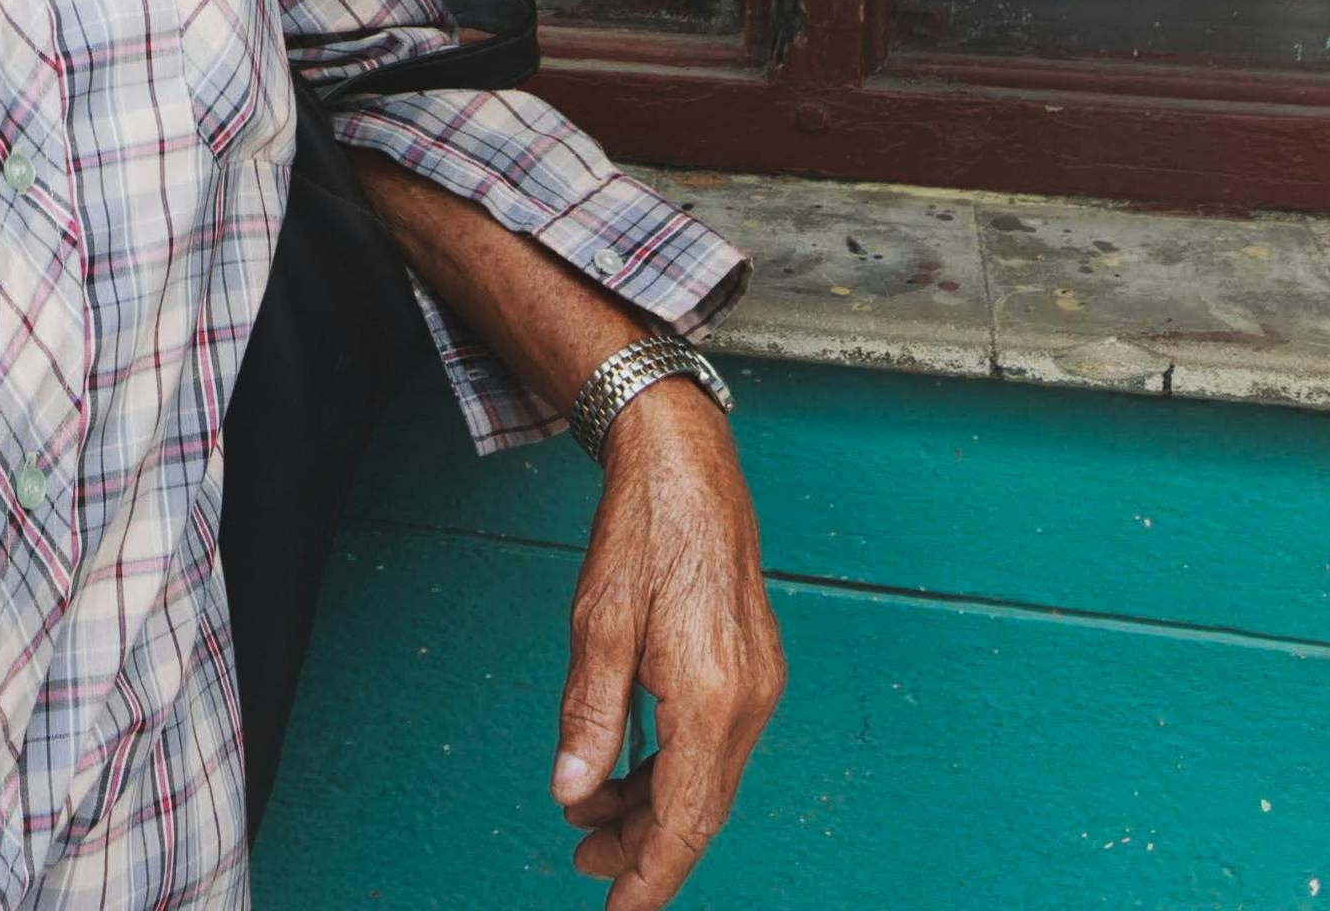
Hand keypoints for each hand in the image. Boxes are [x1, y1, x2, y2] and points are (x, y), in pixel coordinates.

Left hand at [551, 377, 780, 907]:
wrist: (686, 461)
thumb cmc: (643, 529)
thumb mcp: (596, 625)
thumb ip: (590, 717)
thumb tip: (572, 791)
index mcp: (712, 696)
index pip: (685, 821)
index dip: (651, 877)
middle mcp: (748, 698)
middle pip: (700, 809)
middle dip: (644, 847)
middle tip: (583, 863)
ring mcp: (757, 682)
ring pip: (708, 779)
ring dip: (654, 806)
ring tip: (593, 819)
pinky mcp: (752, 665)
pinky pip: (715, 744)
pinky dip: (674, 767)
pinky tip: (631, 768)